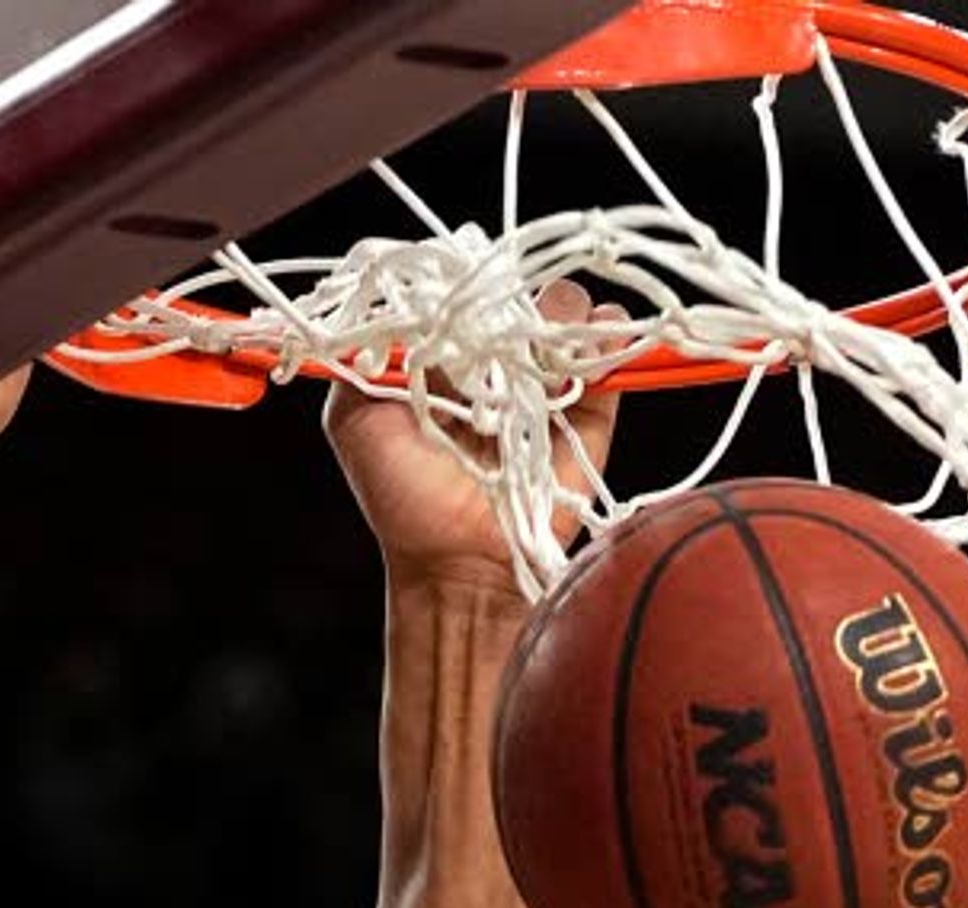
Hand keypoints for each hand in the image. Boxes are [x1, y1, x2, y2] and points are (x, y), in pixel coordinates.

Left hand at [326, 285, 625, 592]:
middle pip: (518, 298)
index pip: (462, 294)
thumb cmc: (400, 497)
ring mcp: (544, 388)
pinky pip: (609, 362)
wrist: (457, 563)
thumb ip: (365, 354)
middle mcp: (497, 366)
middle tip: (501, 326)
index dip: (464, 284)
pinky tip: (596, 337)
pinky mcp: (588, 417)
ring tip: (545, 339)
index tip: (461, 296)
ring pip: (566, 319)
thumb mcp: (356, 416)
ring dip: (560, 314)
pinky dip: (611, 341)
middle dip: (513, 297)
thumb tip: (400, 301)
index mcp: (446, 359)